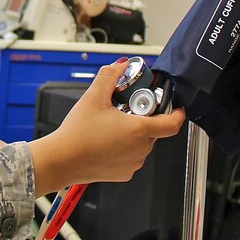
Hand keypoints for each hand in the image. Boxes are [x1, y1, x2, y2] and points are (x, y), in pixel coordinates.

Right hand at [28, 59, 184, 195]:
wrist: (61, 160)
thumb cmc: (77, 134)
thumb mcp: (94, 96)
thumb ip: (110, 75)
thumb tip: (121, 65)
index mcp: (139, 130)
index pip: (172, 124)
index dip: (178, 113)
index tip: (177, 107)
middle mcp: (140, 150)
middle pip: (153, 129)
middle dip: (142, 117)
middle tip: (124, 109)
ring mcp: (132, 164)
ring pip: (142, 143)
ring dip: (133, 132)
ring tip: (111, 125)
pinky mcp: (123, 173)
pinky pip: (132, 157)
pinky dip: (124, 147)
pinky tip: (107, 140)